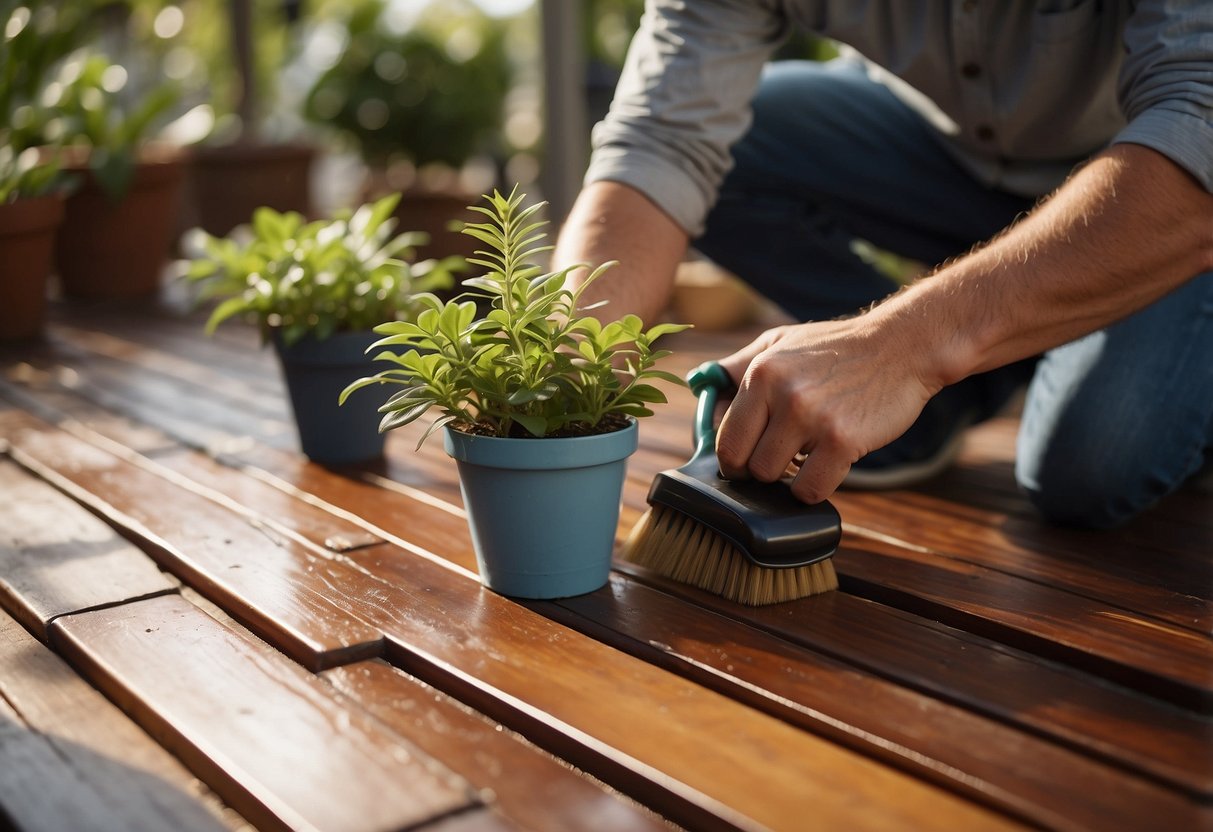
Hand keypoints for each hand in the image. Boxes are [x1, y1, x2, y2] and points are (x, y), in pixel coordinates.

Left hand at [714, 317, 939, 503]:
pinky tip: (827, 466)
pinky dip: (815, 488)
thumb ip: (738, 365)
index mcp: (760, 374)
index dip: (733, 458)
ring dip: (789, 477)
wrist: (902, 347)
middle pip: (746, 464)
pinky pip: (810, 489)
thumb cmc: (837, 347)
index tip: (746, 460)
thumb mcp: (780, 341)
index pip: (724, 438)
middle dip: (760, 469)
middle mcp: (782, 395)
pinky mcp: (843, 441)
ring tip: (808, 454)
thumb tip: (701, 386)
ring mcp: (812, 419)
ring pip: (774, 478)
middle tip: (781, 458)